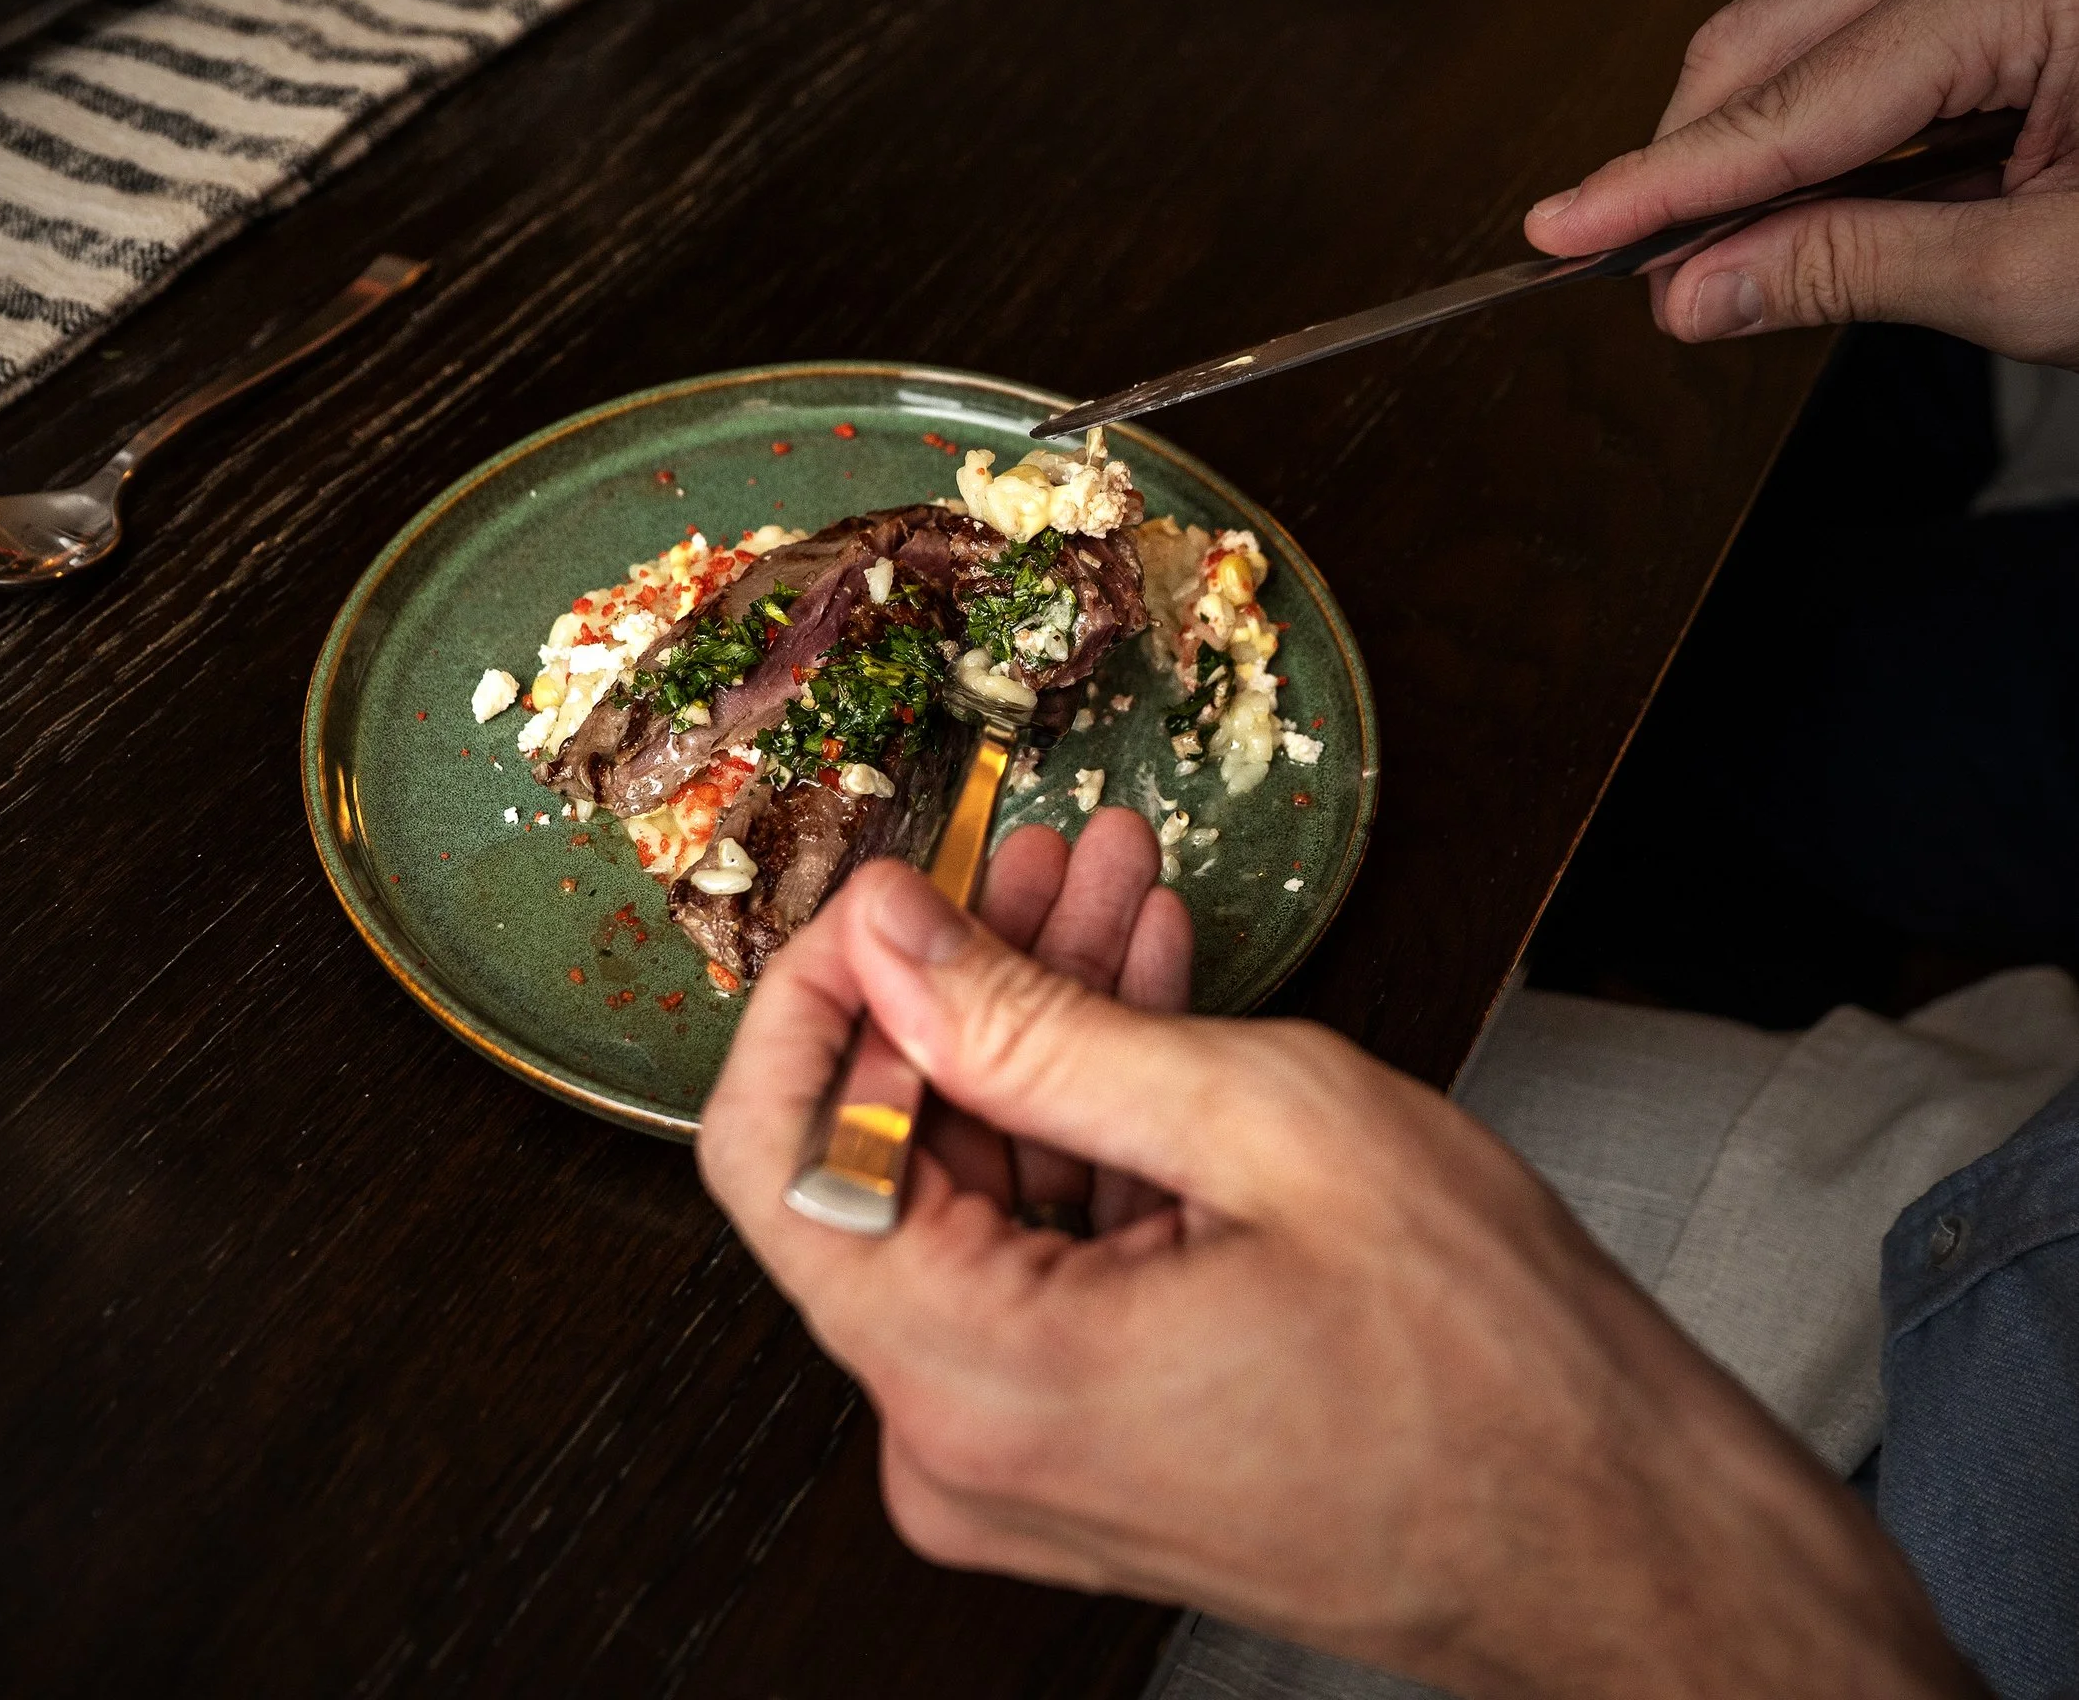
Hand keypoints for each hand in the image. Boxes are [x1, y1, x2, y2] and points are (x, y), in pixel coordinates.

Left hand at [698, 855, 1977, 1699]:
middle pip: (886, 1161)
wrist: (1624, 1541)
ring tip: (1108, 891)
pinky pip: (1035, 1254)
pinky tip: (1142, 1000)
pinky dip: (1084, 1127)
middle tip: (1039, 856)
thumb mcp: (1264, 1125)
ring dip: (1037, 1034)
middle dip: (962, 985)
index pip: (773, 1160)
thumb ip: (1032, 1023)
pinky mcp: (1076, 1441)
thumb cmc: (1495, 1370)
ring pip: (971, 1192)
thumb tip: (886, 935)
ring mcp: (1016, 1455)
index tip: (885, 896)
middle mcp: (961, 1443)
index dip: (811, 1000)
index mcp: (976, 1380)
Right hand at [1524, 0, 2078, 364]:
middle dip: (1689, 161)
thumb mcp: (2042, 275)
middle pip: (1762, 41)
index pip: (1786, 108)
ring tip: (1728, 257)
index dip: (1658, 186)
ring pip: (1793, 36)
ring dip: (1743, 148)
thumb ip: (1852, 271)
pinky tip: (1803, 203)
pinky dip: (1808, 130)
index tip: (1553, 236)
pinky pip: (1852, 41)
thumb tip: (1693, 293)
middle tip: (1644, 280)